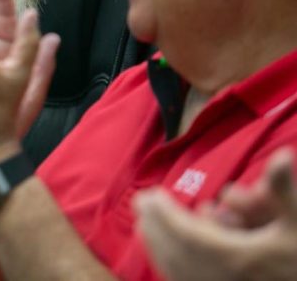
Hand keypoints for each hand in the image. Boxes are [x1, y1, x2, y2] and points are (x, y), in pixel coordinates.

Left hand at [134, 147, 296, 280]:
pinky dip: (168, 266)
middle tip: (140, 201)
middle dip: (154, 224)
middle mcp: (222, 277)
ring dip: (156, 245)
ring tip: (143, 224)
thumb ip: (285, 190)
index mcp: (236, 256)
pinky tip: (162, 254)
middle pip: (175, 250)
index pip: (186, 233)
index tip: (150, 194)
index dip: (164, 213)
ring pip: (176, 269)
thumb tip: (284, 154)